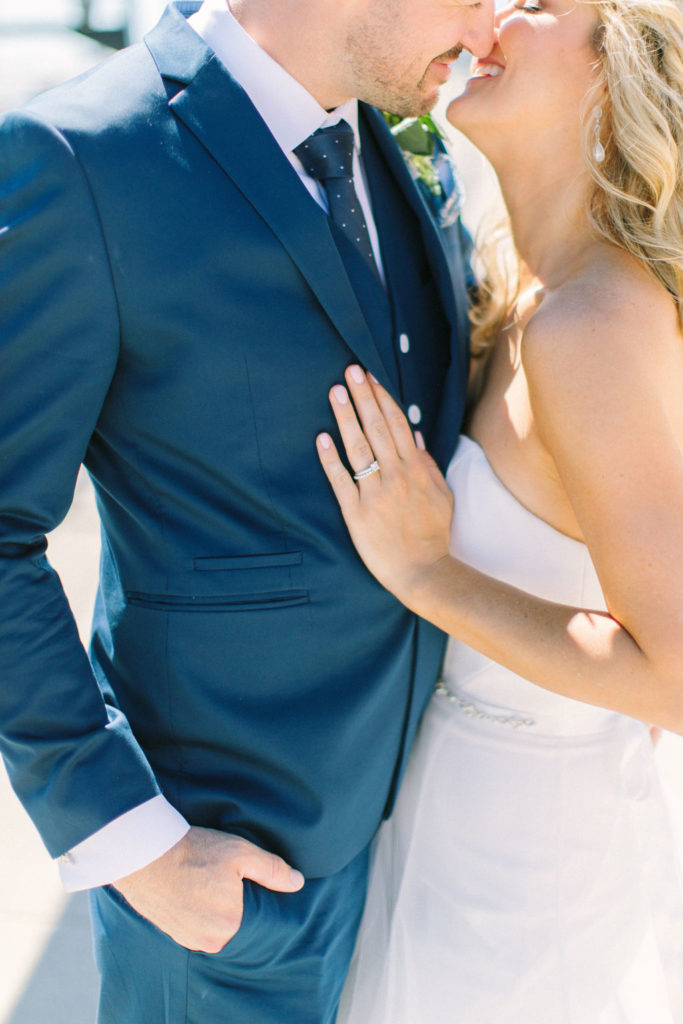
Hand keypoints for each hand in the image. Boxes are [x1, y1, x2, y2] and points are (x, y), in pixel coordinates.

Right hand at [114, 826, 303, 952]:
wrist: (145, 853)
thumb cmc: (194, 851)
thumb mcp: (240, 853)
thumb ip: (272, 870)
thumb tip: (297, 883)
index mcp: (229, 926)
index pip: (256, 917)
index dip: (254, 896)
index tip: (245, 879)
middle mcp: (209, 941)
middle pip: (236, 922)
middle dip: (235, 903)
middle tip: (226, 877)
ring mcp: (188, 939)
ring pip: (216, 925)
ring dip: (216, 907)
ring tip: (209, 881)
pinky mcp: (172, 932)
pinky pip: (197, 924)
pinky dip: (200, 909)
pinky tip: (196, 888)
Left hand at [316, 365, 453, 607]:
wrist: (423, 572)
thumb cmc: (432, 534)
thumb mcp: (441, 496)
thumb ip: (428, 465)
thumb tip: (416, 436)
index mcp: (417, 470)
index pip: (397, 424)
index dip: (382, 398)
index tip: (371, 376)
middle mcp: (396, 477)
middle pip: (377, 428)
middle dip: (364, 397)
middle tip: (350, 370)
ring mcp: (376, 494)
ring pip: (359, 448)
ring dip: (346, 417)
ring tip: (335, 392)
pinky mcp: (357, 513)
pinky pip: (341, 481)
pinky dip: (331, 459)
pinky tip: (322, 438)